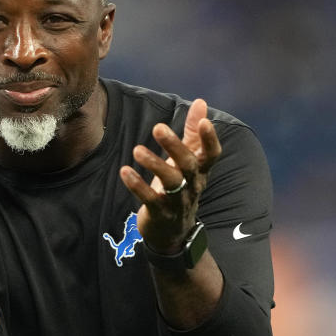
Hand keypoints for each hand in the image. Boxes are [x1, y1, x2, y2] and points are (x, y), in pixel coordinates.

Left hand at [119, 99, 221, 252]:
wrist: (173, 233)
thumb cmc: (180, 188)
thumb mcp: (188, 161)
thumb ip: (193, 132)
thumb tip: (200, 102)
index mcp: (200, 171)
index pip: (211, 154)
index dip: (210, 139)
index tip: (204, 121)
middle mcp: (192, 185)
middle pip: (188, 164)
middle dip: (174, 146)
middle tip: (158, 127)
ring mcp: (177, 201)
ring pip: (170, 182)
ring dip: (154, 164)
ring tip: (136, 150)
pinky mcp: (160, 213)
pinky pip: (150, 199)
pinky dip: (137, 186)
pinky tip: (124, 171)